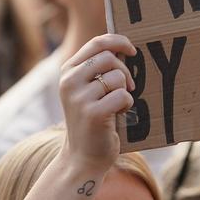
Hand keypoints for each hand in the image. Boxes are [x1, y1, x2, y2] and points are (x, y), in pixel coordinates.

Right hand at [57, 34, 136, 170]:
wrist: (82, 157)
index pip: (96, 43)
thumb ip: (98, 68)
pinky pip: (123, 96)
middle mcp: (69, 82)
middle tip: (127, 86)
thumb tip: (125, 46)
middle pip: (109, 58)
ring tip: (116, 105)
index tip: (132, 50)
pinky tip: (118, 115)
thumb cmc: (92, 119)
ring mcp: (79, 98)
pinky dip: (127, 105)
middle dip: (125, 70)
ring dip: (125, 91)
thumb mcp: (87, 90)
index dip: (118, 41)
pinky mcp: (93, 113)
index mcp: (68, 71)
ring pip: (118, 77)